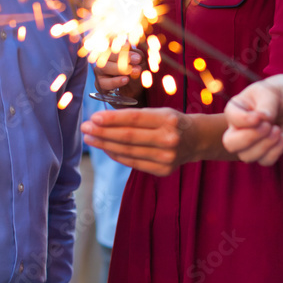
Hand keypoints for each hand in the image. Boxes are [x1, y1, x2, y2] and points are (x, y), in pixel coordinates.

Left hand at [81, 107, 195, 176]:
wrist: (197, 140)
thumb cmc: (172, 122)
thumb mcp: (160, 112)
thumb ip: (136, 117)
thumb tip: (102, 121)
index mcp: (168, 119)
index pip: (134, 119)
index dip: (112, 119)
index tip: (93, 117)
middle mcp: (169, 139)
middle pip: (128, 137)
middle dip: (103, 132)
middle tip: (85, 128)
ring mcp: (167, 158)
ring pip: (128, 151)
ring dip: (105, 145)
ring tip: (90, 138)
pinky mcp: (163, 171)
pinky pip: (134, 162)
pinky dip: (117, 155)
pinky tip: (105, 148)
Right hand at [92, 47, 143, 95]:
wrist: (135, 87)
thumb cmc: (136, 68)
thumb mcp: (140, 60)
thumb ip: (137, 55)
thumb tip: (136, 56)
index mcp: (112, 47)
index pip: (110, 40)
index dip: (118, 43)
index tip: (129, 45)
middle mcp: (103, 57)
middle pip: (106, 53)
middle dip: (122, 56)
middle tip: (138, 59)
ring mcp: (99, 70)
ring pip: (104, 66)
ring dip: (120, 69)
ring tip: (135, 71)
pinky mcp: (99, 83)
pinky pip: (102, 82)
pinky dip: (115, 81)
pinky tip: (125, 79)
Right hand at [222, 74, 282, 165]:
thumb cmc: (281, 92)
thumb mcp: (273, 93)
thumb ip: (266, 107)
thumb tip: (263, 119)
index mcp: (236, 109)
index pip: (231, 118)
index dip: (245, 120)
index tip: (260, 116)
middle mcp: (239, 127)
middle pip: (231, 144)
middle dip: (250, 138)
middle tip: (268, 126)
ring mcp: (251, 142)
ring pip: (247, 156)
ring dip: (265, 145)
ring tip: (278, 130)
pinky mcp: (266, 151)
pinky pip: (265, 160)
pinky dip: (276, 151)